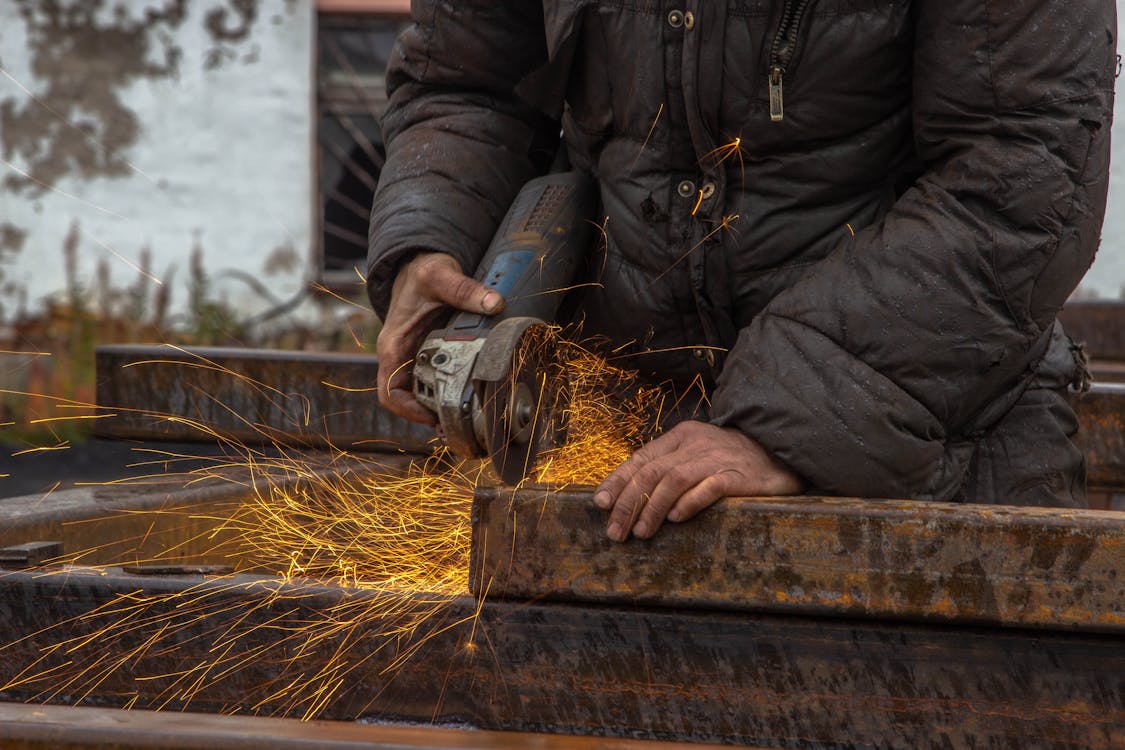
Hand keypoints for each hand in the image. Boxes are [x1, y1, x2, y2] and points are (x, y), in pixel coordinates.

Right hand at [377, 252, 503, 424]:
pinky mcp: (430, 356)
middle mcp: (401, 357)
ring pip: (422, 395)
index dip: (408, 410)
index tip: (433, 415)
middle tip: (461, 424)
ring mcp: (415, 358)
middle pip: (408, 401)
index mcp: (394, 345)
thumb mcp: (440, 275)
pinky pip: (436, 382)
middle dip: (431, 415)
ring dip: (442, 408)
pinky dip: (450, 394)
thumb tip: (494, 303)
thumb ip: (465, 289)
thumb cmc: (423, 272)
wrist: (422, 264)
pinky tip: (472, 399)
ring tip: (469, 420)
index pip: (389, 392)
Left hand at [594, 421, 804, 541]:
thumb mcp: (695, 455)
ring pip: (673, 480)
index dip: (617, 482)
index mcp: (680, 437)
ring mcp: (716, 458)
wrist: (779, 453)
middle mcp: (694, 444)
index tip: (600, 505)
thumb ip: (668, 469)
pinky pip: (708, 488)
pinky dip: (689, 503)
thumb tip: (630, 496)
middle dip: (628, 504)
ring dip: (652, 508)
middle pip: (651, 472)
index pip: (640, 459)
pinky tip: (676, 520)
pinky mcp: (737, 475)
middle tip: (616, 532)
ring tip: (641, 533)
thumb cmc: (731, 460)